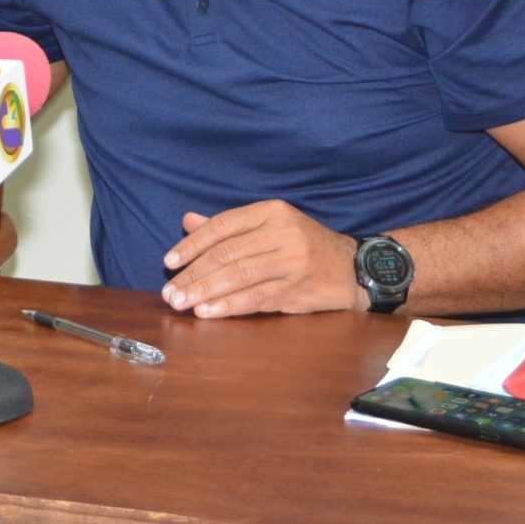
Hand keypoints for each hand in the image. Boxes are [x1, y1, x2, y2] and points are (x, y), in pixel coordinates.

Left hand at [159, 201, 365, 317]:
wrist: (354, 267)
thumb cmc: (304, 244)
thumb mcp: (271, 225)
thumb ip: (229, 226)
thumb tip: (188, 222)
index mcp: (271, 212)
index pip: (222, 226)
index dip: (192, 245)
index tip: (169, 261)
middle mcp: (282, 233)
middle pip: (227, 254)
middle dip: (193, 274)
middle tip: (169, 291)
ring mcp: (291, 262)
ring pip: (238, 277)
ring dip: (205, 292)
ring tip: (181, 303)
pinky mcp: (296, 289)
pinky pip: (255, 298)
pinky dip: (228, 306)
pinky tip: (208, 312)